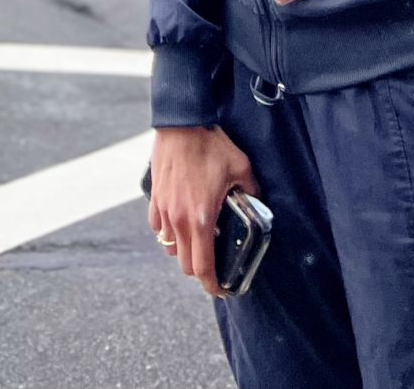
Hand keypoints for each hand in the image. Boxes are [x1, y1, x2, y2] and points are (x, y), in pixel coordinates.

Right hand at [147, 124, 255, 297]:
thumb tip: (258, 202)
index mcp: (201, 219)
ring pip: (170, 247)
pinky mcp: (155, 198)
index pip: (202, 268)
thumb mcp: (241, 167)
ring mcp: (164, 210)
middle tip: (213, 265)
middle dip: (199, 271)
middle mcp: (179, 220)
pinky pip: (158, 227)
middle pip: (184, 264)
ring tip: (197, 241)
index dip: (212, 285)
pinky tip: (180, 222)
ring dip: (183, 251)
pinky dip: (169, 232)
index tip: (220, 290)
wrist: (181, 123)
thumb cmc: (211, 145)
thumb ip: (251, 190)